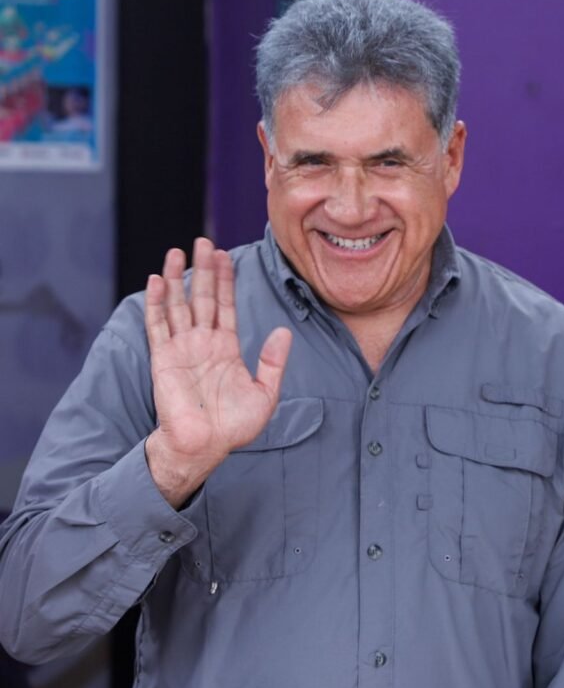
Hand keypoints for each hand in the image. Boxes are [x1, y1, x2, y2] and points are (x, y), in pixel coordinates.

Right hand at [144, 237, 291, 506]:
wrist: (205, 446)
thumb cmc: (233, 427)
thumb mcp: (265, 394)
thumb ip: (273, 362)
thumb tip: (283, 332)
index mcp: (225, 347)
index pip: (225, 305)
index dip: (226, 280)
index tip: (226, 255)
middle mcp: (202, 342)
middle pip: (202, 297)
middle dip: (203, 269)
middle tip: (203, 241)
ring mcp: (181, 348)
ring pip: (178, 304)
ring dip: (176, 278)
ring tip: (176, 251)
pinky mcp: (163, 358)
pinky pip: (158, 325)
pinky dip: (156, 303)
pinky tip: (156, 280)